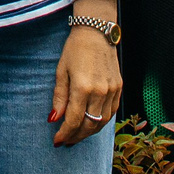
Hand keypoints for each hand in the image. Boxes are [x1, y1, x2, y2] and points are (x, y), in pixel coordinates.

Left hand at [51, 17, 121, 146]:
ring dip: (90, 132)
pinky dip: (101, 121)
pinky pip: (111, 112)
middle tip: (67, 141)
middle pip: (90, 125)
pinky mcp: (119, 87)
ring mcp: (112, 90)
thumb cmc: (75, 49)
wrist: (97, 31)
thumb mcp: (61, 71)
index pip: (74, 120)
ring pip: (102, 121)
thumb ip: (59, 97)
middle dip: (77, 136)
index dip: (65, 133)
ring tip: (78, 135)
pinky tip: (92, 123)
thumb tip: (54, 119)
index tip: (57, 140)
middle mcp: (100, 91)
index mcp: (83, 87)